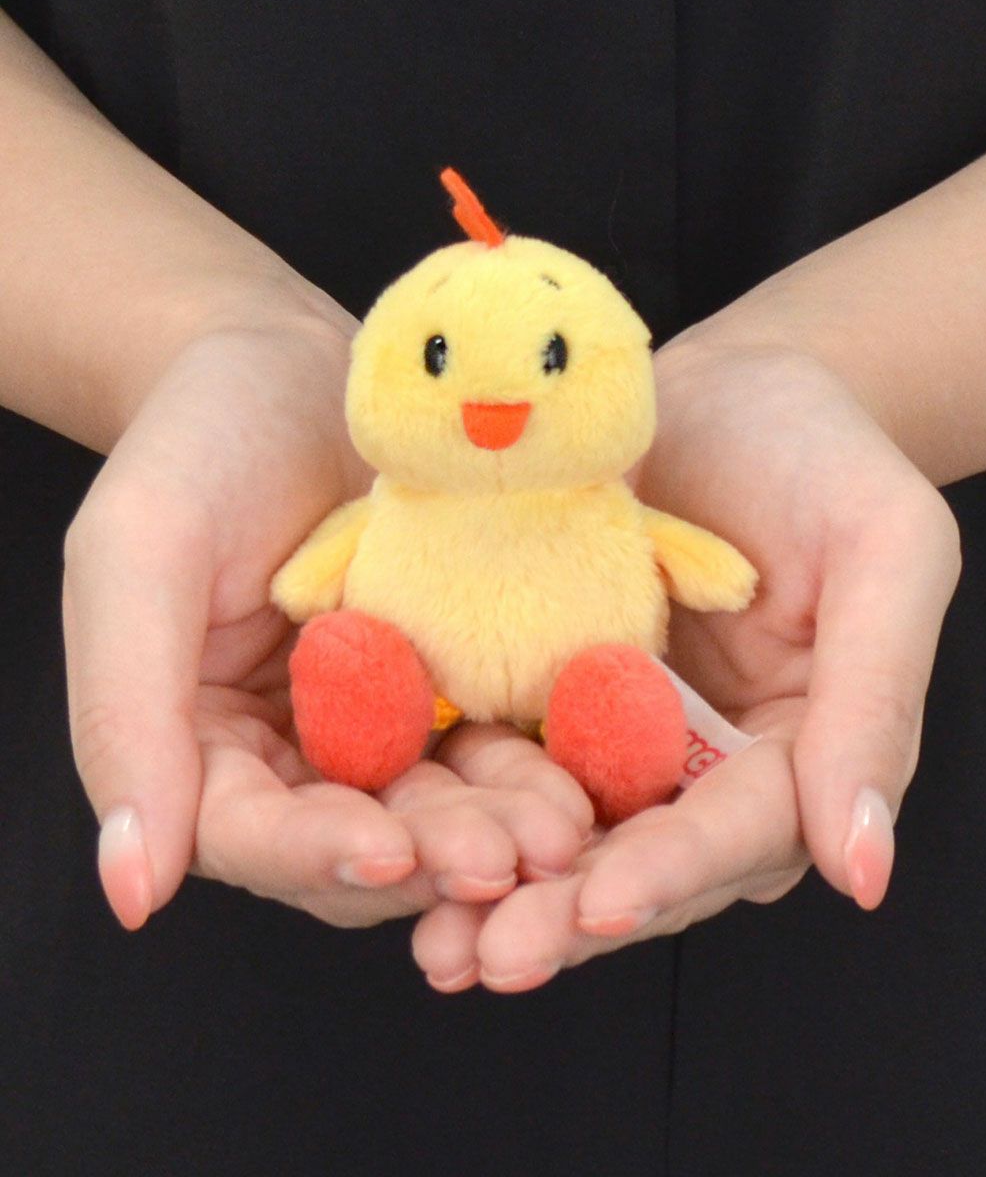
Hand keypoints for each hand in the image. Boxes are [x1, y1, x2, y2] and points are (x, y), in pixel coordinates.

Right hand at [63, 319, 590, 930]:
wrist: (305, 371)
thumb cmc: (202, 441)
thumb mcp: (138, 555)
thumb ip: (125, 716)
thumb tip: (128, 890)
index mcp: (203, 747)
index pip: (248, 835)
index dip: (313, 855)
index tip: (384, 853)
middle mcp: (295, 758)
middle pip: (359, 842)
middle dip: (431, 855)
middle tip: (506, 859)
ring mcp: (383, 730)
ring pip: (440, 809)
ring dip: (499, 828)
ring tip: (559, 830)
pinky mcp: (452, 691)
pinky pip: (495, 746)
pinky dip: (536, 767)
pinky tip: (584, 776)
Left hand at [411, 346, 960, 991]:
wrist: (723, 387)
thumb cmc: (824, 456)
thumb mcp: (886, 557)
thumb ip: (875, 708)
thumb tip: (864, 875)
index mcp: (786, 754)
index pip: (733, 834)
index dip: (670, 875)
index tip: (602, 908)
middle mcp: (692, 764)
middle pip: (633, 858)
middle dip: (563, 913)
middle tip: (489, 958)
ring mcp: (608, 732)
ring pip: (555, 829)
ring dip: (494, 888)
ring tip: (435, 943)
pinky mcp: (540, 688)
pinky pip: (495, 753)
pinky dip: (451, 799)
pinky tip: (395, 836)